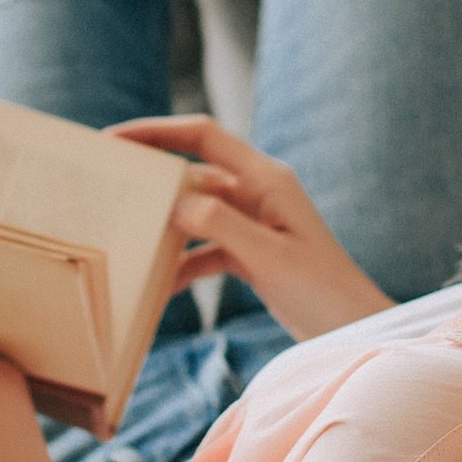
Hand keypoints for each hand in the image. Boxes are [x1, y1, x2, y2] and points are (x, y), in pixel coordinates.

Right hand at [108, 115, 393, 338]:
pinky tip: (158, 287)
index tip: (114, 139)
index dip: (157, 131)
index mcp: (267, 179)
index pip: (204, 136)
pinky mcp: (252, 252)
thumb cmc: (323, 291)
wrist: (353, 331)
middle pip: (195, 172)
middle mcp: (259, 192)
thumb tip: (174, 201)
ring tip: (125, 238)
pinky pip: (206, 249)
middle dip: (153, 180)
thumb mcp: (270, 257)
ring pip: (196, 214)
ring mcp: (255, 222)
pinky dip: (183, 264)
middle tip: (107, 187)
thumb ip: (222, 225)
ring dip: (165, 227)